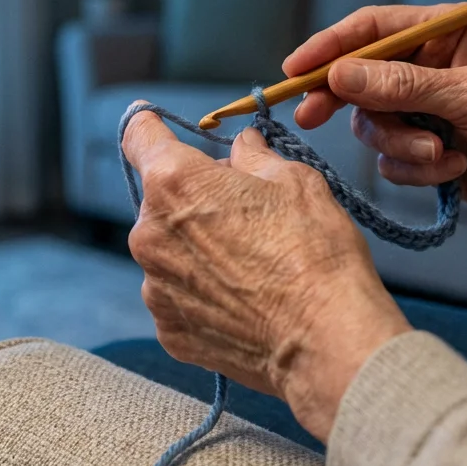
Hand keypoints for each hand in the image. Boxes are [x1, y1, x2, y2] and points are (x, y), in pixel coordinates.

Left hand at [122, 110, 408, 440]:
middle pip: (162, 200)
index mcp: (175, 184)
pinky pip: (178, 296)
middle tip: (247, 213)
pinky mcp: (169, 329)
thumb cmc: (315, 254)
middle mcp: (150, 235)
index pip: (139, 137)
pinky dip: (203, 292)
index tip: (154, 125)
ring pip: (169, 250)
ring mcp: (155, 288)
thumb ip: (255, 157)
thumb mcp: (295, 181)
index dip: (150, 126)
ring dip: (198, 248)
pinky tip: (245, 299)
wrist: (327, 340)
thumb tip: (242, 147)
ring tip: (253, 265)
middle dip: (196, 197)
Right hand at [285, 4, 466, 270]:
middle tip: (310, 117)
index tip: (296, 69)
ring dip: (401, 145)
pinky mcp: (429, 152)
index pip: (373, 29)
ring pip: (374, 125)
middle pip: (359, 78)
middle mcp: (430, 68)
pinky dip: (417, 169)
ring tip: (440, 154)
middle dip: (343, 101)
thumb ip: (402, 87)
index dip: (330, 47)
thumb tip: (339, 74)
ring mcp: (428, 111)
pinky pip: (393, 161)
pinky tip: (455, 170)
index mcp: (445, 33)